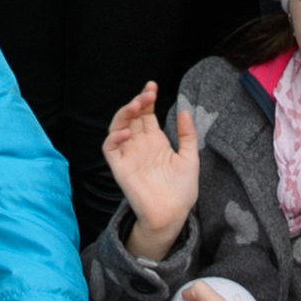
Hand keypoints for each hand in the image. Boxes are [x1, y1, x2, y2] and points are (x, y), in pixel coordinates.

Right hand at [104, 83, 199, 254]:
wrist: (173, 215)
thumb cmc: (182, 190)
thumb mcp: (190, 158)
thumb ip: (187, 135)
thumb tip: (184, 111)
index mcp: (155, 141)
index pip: (146, 114)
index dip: (146, 98)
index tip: (152, 86)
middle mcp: (140, 145)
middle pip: (132, 116)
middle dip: (138, 102)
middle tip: (148, 94)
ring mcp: (129, 155)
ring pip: (118, 127)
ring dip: (124, 114)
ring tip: (136, 105)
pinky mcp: (120, 167)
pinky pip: (110, 148)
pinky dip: (114, 137)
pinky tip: (128, 132)